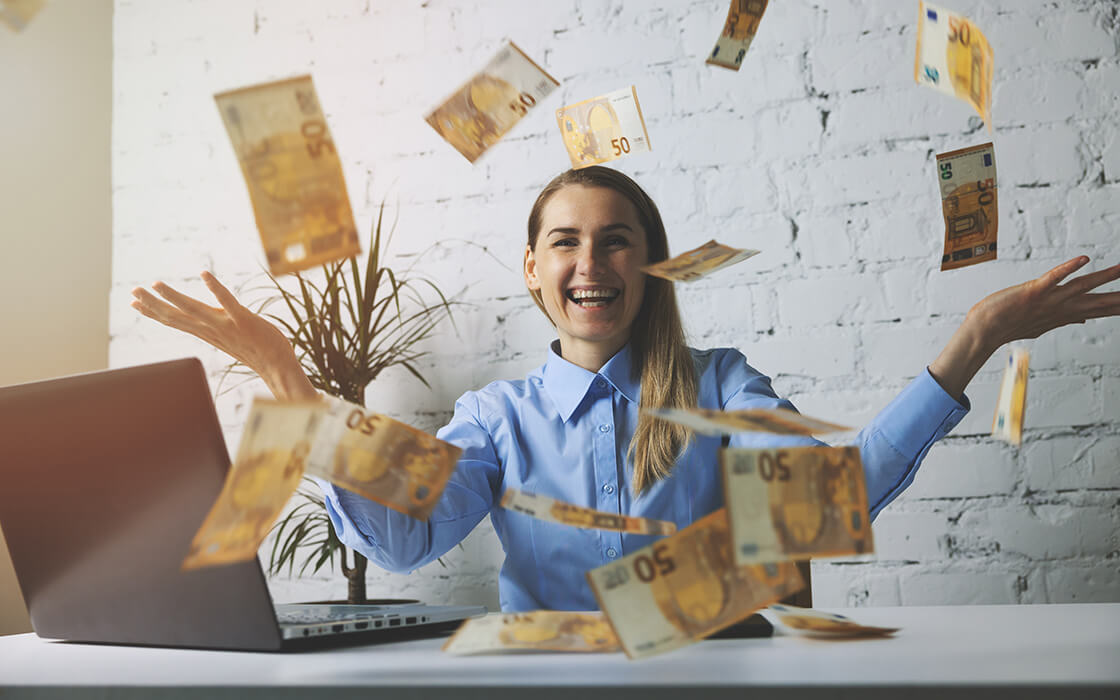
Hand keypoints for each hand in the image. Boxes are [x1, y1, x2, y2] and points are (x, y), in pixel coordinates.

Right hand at [130, 272, 317, 399]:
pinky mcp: (243, 320)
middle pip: (176, 316)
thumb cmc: (255, 349)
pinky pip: (227, 302)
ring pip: (194, 310)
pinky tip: (204, 274)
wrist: (277, 366)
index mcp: (206, 333)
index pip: (174, 321)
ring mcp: (226, 326)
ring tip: (156, 283)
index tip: (132, 302)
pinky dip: (215, 288)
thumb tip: (201, 317)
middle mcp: (211, 330)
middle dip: (153, 304)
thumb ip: (212, 325)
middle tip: (132, 290)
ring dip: (174, 297)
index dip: (152, 312)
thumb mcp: (227, 336)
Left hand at [929, 257, 1119, 400]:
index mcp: (1065, 314)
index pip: (1101, 309)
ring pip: (1082, 286)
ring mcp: (1048, 300)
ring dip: (1104, 277)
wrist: (983, 331)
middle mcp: (1061, 308)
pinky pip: (1053, 278)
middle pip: (1099, 300)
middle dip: (1119, 298)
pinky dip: (1068, 268)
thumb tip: (1085, 318)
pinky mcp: (1033, 292)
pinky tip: (1085, 259)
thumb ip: (1068, 318)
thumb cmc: (1010, 325)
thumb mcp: (1045, 324)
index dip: (1119, 306)